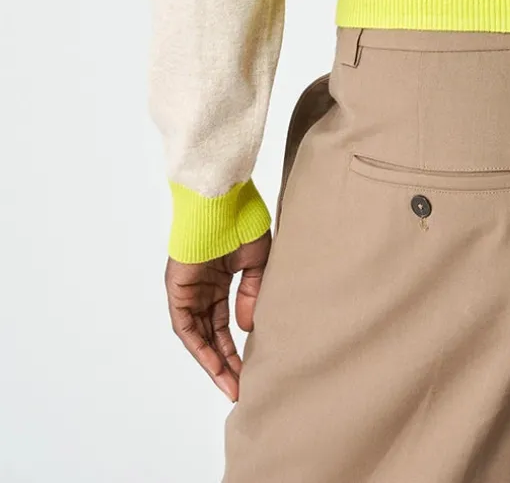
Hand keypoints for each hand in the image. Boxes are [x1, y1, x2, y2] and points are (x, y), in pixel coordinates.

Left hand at [165, 232, 271, 400]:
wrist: (221, 197)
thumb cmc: (240, 219)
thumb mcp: (256, 261)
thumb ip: (251, 293)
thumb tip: (246, 328)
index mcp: (219, 280)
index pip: (224, 323)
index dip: (234, 348)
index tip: (248, 371)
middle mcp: (201, 289)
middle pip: (210, 334)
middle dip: (224, 362)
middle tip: (240, 387)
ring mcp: (187, 289)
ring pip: (197, 335)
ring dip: (211, 361)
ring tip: (230, 384)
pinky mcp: (177, 288)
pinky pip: (185, 325)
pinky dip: (198, 345)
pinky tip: (213, 363)